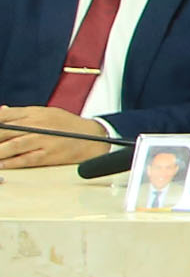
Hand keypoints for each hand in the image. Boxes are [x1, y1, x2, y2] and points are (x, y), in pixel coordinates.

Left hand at [0, 106, 114, 169]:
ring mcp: (43, 140)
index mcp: (34, 113)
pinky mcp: (49, 155)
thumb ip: (21, 114)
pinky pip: (26, 159)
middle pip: (5, 131)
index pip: (5, 115)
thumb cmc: (68, 125)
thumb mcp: (45, 112)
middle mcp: (37, 125)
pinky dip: (11, 163)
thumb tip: (1, 112)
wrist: (93, 137)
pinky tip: (1, 164)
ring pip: (13, 146)